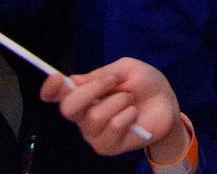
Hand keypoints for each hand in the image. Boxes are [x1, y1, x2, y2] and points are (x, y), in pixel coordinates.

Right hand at [44, 58, 184, 159]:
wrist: (166, 103)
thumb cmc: (144, 83)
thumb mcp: (125, 69)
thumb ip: (101, 74)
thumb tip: (75, 81)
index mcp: (83, 93)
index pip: (56, 95)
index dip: (50, 89)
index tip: (55, 77)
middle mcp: (82, 115)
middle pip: (68, 107)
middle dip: (91, 90)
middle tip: (113, 80)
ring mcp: (93, 133)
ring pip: (95, 116)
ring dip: (119, 101)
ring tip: (130, 100)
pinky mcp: (107, 147)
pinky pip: (113, 127)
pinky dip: (128, 115)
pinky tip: (134, 115)